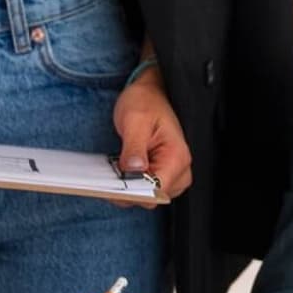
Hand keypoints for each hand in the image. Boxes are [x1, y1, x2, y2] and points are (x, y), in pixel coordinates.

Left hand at [113, 66, 191, 196]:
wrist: (152, 94)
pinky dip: (131, 183)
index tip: (112, 183)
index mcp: (177, 157)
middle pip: (151, 198)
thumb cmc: (146, 102)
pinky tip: (122, 168)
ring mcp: (173, 175)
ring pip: (147, 197)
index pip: (155, 191)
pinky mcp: (163, 175)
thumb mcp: (135, 119)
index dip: (132, 190)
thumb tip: (132, 170)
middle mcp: (180, 170)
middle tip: (112, 169)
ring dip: (128, 186)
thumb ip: (134, 147)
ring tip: (119, 165)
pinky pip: (145, 190)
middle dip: (128, 188)